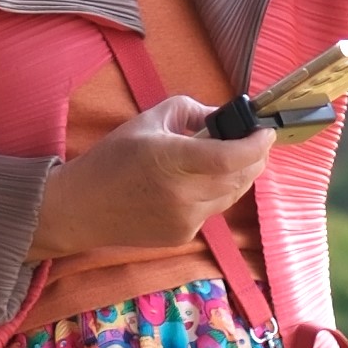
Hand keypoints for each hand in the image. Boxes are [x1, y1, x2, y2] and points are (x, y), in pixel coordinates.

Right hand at [30, 93, 277, 259]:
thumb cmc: (111, 159)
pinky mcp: (182, 236)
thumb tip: (220, 117)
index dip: (255, 145)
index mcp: (171, 159)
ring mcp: (184, 220)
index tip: (266, 132)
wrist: (81, 208)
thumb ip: (189, 111)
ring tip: (230, 158)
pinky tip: (198, 182)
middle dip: (255, 158)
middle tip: (256, 141)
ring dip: (238, 176)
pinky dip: (215, 193)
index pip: (229, 157)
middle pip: (239, 178)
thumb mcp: (148, 121)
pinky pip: (212, 210)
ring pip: (230, 196)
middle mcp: (182, 195)